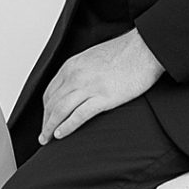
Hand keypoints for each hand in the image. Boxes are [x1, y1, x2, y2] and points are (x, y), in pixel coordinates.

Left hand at [40, 27, 163, 143]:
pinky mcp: (103, 97)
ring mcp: (89, 87)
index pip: (50, 92)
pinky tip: (61, 134)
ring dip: (50, 127)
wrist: (145, 49)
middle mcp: (75, 76)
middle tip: (43, 135)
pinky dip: (67, 127)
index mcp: (72, 66)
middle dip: (45, 121)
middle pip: (51, 103)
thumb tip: (76, 85)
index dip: (45, 109)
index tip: (45, 119)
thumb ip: (81, 71)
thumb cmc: (125, 53)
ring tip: (47, 139)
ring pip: (60, 110)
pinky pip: (78, 115)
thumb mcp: (93, 58)